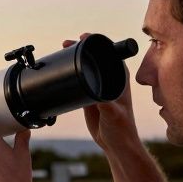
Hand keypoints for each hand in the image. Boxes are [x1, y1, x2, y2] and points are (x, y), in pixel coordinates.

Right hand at [65, 33, 139, 151]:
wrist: (115, 144)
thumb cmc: (121, 129)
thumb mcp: (113, 115)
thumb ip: (106, 105)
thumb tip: (95, 96)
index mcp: (120, 79)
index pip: (109, 54)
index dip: (97, 43)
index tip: (84, 37)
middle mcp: (110, 80)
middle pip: (95, 58)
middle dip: (82, 48)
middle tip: (67, 43)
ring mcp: (99, 87)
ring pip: (86, 68)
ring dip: (75, 59)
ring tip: (62, 51)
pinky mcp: (89, 96)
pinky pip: (79, 81)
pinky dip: (71, 74)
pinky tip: (61, 71)